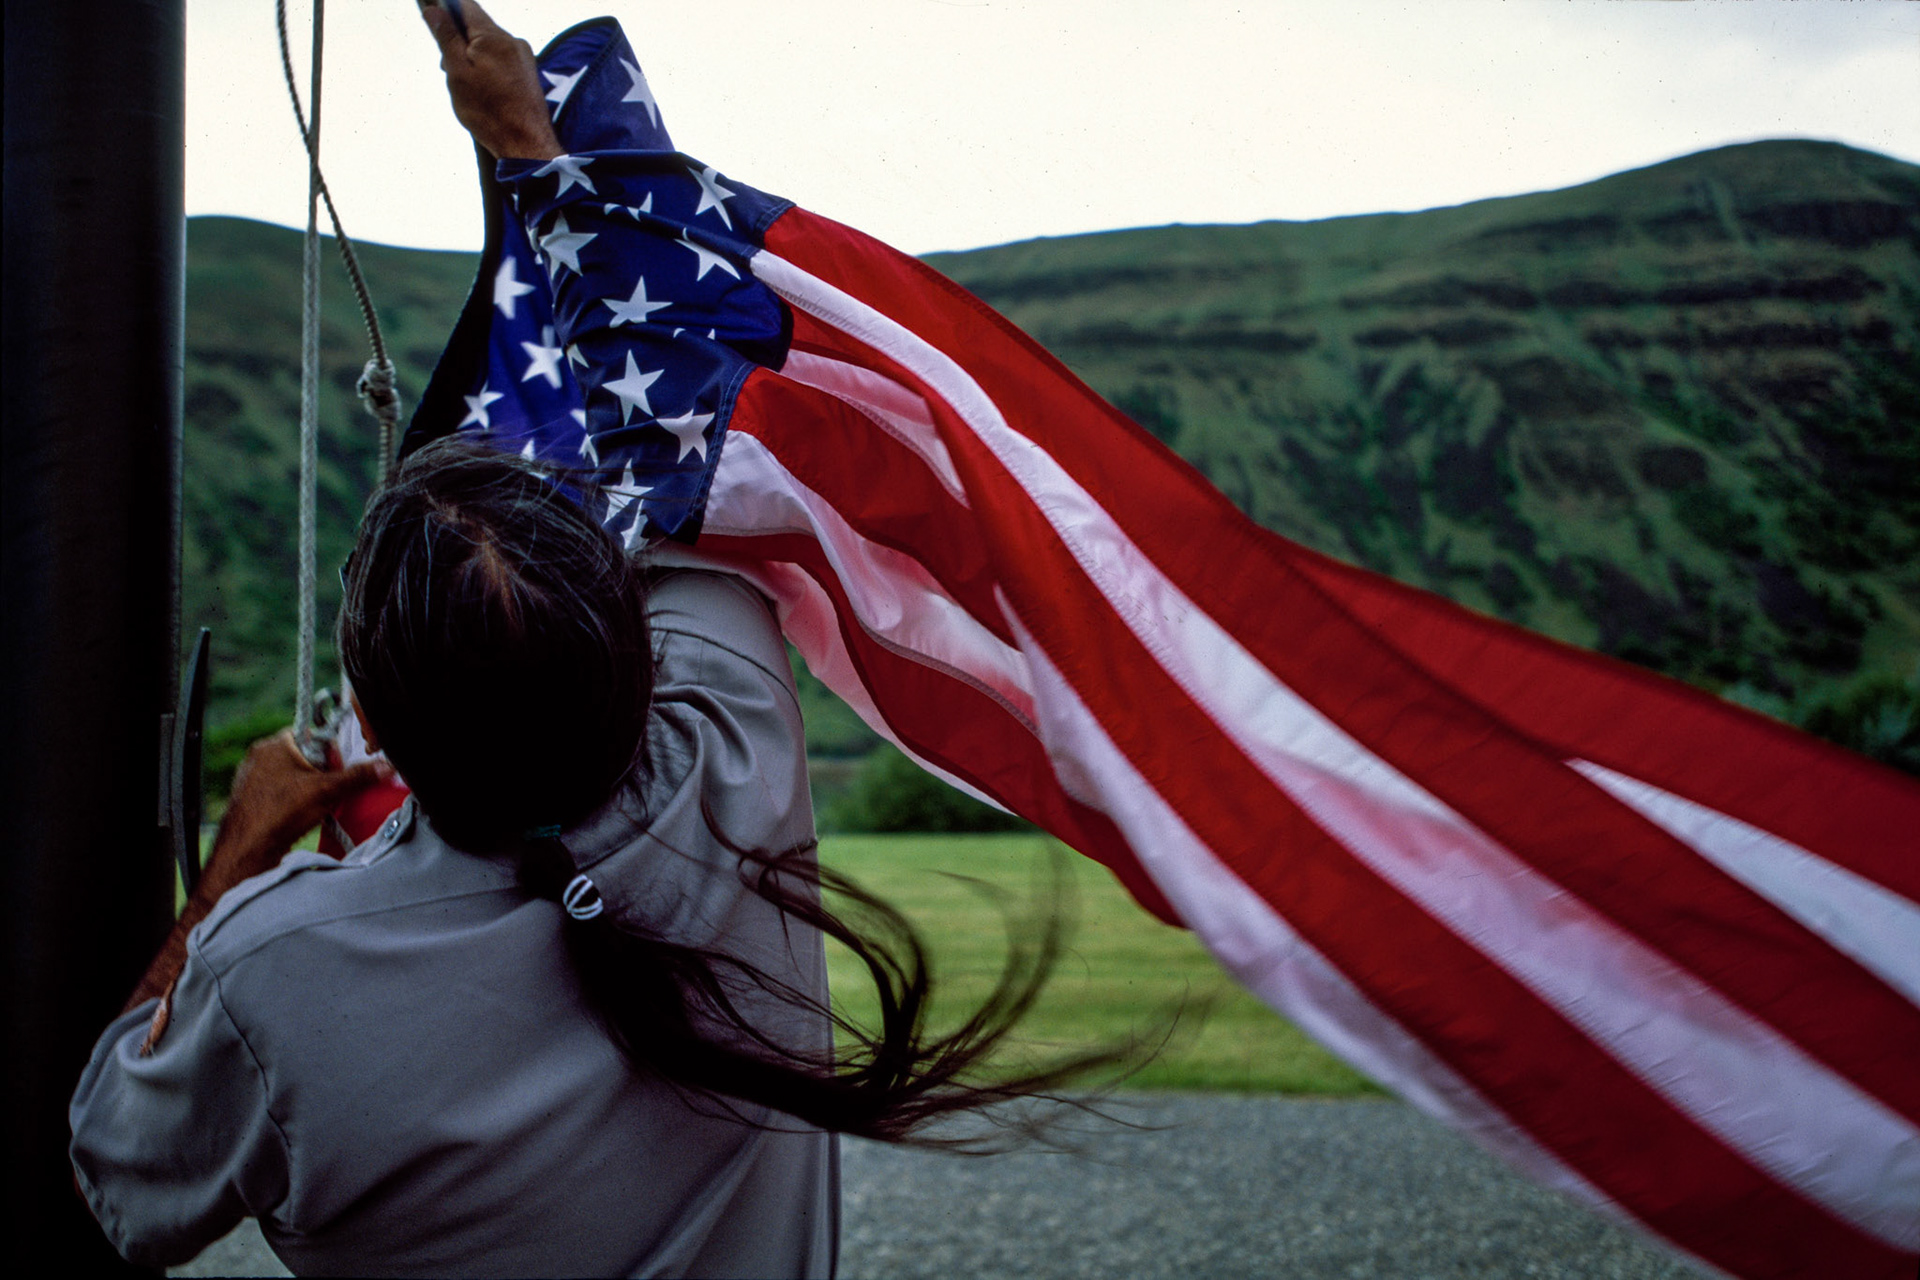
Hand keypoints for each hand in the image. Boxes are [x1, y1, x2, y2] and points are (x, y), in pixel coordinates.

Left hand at [123, 732, 389, 1015]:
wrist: (246, 850)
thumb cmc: (279, 814)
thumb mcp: (328, 791)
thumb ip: (358, 776)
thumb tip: (386, 766)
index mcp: (274, 744)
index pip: (314, 736)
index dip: (332, 754)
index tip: (339, 771)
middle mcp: (260, 757)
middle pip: (306, 758)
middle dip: (324, 775)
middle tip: (331, 793)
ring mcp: (253, 779)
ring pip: (295, 777)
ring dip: (311, 791)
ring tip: (316, 808)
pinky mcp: (252, 799)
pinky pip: (282, 793)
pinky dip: (296, 803)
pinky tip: (301, 818)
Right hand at [421, 0, 562, 160]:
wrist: (526, 144)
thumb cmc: (490, 113)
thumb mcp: (458, 72)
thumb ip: (446, 37)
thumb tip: (434, 9)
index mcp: (493, 36)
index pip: (465, 6)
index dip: (445, 7)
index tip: (432, 17)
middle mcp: (512, 41)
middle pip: (477, 28)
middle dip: (458, 42)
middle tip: (449, 68)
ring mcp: (523, 57)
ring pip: (488, 46)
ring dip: (472, 58)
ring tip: (468, 88)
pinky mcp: (528, 72)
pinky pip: (501, 61)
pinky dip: (486, 69)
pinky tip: (484, 93)